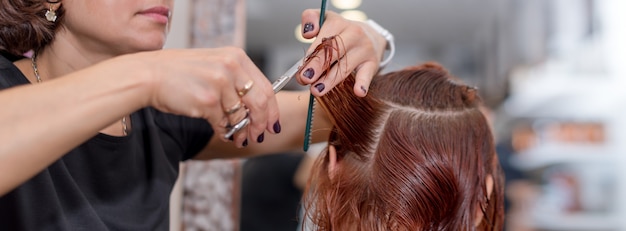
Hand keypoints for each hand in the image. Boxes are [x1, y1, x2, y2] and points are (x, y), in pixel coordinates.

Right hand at [135, 47, 278, 146]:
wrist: (148, 75)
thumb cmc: (178, 72)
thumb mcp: (213, 65)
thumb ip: (236, 80)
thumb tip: (257, 106)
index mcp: (235, 57)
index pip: (265, 86)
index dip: (272, 109)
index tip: (272, 122)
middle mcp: (230, 67)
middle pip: (260, 102)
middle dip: (261, 123)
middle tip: (259, 134)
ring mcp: (220, 84)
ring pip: (241, 116)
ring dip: (242, 131)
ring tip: (239, 137)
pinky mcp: (208, 101)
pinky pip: (224, 123)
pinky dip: (225, 132)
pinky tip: (223, 133)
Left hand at [296, 10, 387, 96]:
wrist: (371, 35)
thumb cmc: (342, 31)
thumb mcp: (326, 19)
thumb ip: (310, 18)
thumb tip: (307, 33)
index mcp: (339, 23)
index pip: (323, 40)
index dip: (311, 56)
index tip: (300, 70)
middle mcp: (354, 34)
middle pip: (333, 53)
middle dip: (317, 67)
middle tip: (305, 79)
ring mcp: (364, 49)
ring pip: (345, 67)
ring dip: (330, 81)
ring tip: (317, 90)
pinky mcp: (372, 63)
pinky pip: (367, 74)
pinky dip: (363, 84)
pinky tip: (358, 92)